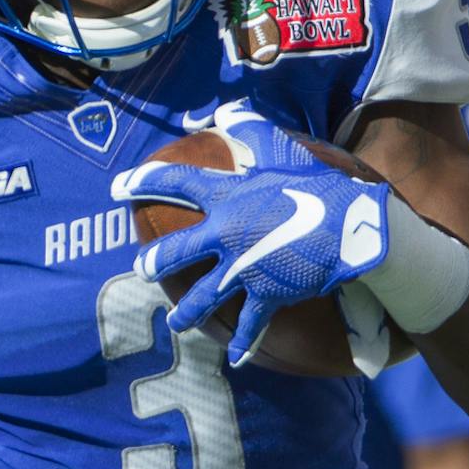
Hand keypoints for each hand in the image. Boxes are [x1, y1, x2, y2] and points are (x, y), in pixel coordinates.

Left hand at [111, 101, 391, 365]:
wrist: (352, 227)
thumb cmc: (319, 186)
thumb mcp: (283, 152)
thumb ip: (252, 131)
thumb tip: (228, 109)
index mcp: (227, 198)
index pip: (175, 184)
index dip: (142, 182)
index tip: (116, 187)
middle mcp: (226, 235)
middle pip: (177, 252)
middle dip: (155, 262)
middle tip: (141, 268)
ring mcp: (243, 268)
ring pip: (204, 296)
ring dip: (187, 314)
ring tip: (174, 324)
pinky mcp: (266, 294)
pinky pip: (251, 324)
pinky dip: (246, 344)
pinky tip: (236, 359)